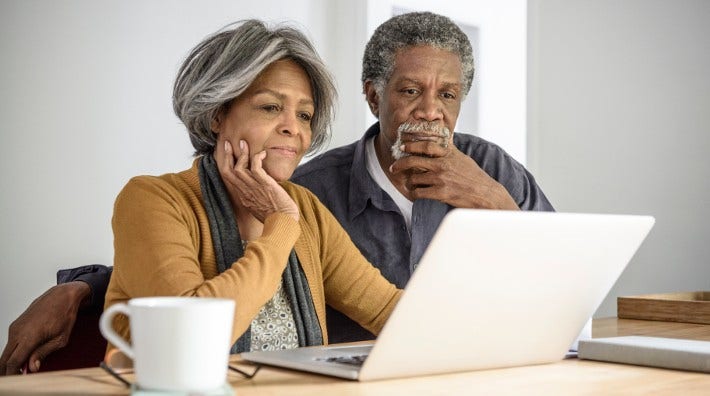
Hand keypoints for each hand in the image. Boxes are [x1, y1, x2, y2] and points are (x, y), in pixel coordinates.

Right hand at [0, 281, 89, 374]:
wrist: (62, 295)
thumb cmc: (65, 315)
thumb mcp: (60, 338)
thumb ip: (43, 353)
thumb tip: (31, 368)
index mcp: (29, 336)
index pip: (13, 362)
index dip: (14, 374)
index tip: (19, 379)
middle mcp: (18, 331)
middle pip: (4, 358)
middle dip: (8, 370)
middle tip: (19, 376)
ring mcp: (15, 327)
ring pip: (6, 350)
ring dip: (12, 360)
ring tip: (25, 366)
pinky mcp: (15, 324)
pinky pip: (10, 342)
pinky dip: (14, 351)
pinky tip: (25, 354)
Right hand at [219, 140, 299, 221]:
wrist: (284, 224)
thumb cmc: (277, 217)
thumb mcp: (260, 208)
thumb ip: (256, 197)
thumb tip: (260, 190)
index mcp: (243, 197)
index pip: (229, 179)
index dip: (226, 165)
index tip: (228, 155)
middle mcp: (245, 192)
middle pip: (229, 171)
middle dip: (227, 155)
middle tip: (229, 144)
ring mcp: (254, 188)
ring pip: (239, 168)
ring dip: (241, 153)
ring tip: (244, 144)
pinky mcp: (265, 185)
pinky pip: (256, 167)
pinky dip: (257, 157)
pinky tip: (262, 153)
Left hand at [389, 141, 519, 209]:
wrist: (486, 194)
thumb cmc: (475, 177)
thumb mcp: (463, 158)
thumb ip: (450, 151)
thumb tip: (444, 139)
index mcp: (449, 154)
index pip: (426, 146)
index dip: (412, 145)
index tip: (403, 147)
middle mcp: (443, 165)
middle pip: (414, 161)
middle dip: (400, 164)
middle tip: (394, 168)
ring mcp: (441, 179)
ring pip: (415, 178)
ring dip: (410, 182)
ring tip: (411, 185)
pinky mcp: (441, 193)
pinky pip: (419, 193)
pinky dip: (415, 194)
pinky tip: (417, 194)